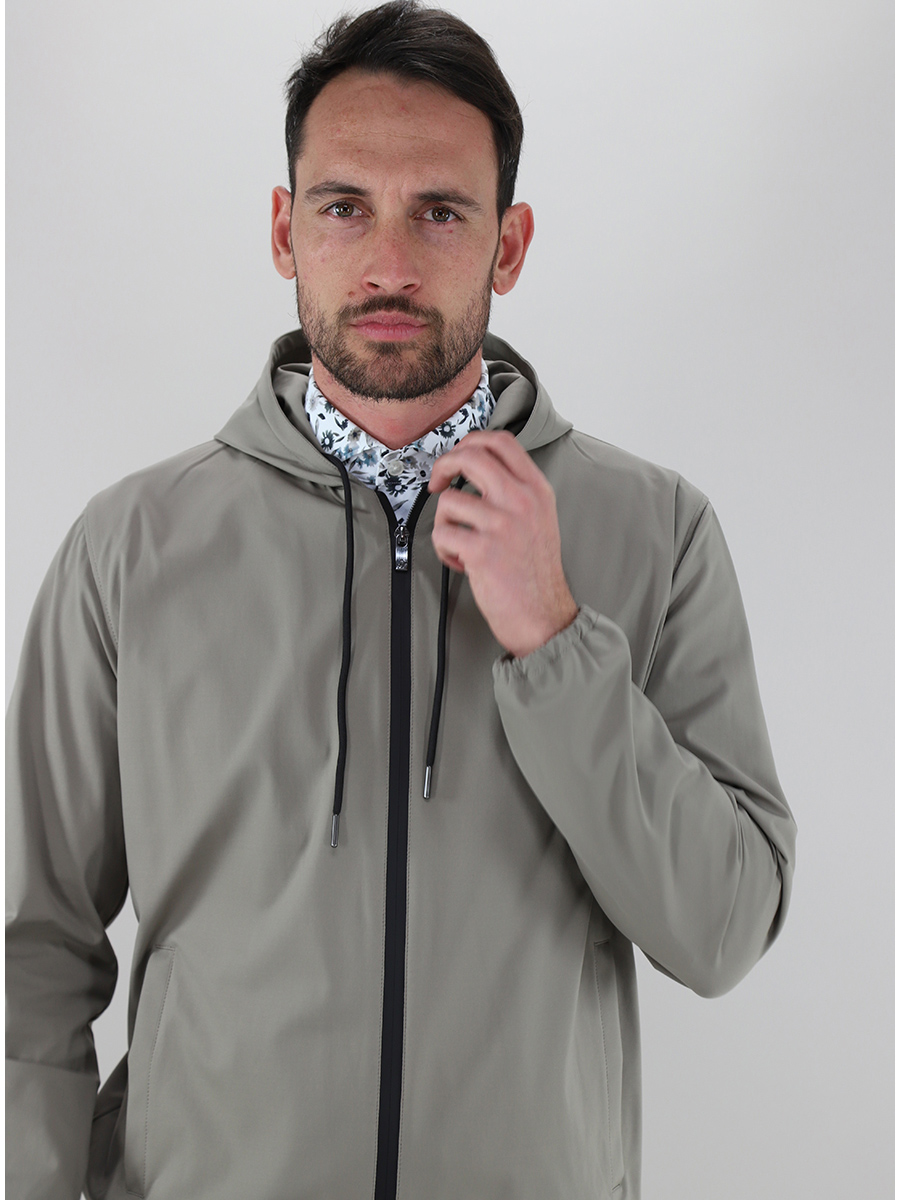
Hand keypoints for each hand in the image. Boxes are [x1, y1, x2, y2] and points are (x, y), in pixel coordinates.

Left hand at [428, 430, 577, 657]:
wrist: (543, 616)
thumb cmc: (535, 572)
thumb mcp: (539, 518)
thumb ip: (515, 490)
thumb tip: (475, 468)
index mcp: (536, 490)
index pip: (500, 442)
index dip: (470, 442)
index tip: (457, 458)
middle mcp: (521, 501)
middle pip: (470, 457)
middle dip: (443, 466)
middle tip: (437, 483)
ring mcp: (501, 525)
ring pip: (448, 500)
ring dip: (444, 523)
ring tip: (459, 544)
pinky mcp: (481, 550)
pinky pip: (442, 534)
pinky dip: (444, 551)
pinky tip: (462, 564)